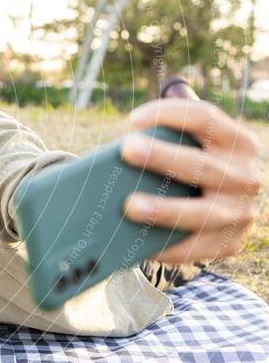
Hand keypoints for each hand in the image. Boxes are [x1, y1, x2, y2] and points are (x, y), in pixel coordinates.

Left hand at [121, 99, 260, 263]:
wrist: (223, 209)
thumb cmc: (188, 170)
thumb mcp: (188, 150)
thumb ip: (165, 143)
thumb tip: (117, 154)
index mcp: (237, 143)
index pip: (205, 119)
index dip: (169, 114)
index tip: (132, 120)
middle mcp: (245, 177)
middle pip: (202, 165)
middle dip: (163, 157)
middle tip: (126, 150)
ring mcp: (240, 212)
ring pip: (201, 212)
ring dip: (164, 209)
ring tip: (129, 206)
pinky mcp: (230, 243)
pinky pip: (197, 248)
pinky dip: (168, 247)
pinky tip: (141, 245)